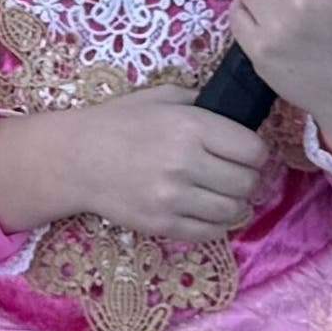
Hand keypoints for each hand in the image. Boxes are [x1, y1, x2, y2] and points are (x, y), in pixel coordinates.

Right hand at [2, 87, 267, 243]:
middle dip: (247, 179)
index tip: (246, 153)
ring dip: (234, 203)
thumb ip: (201, 103)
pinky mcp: (162, 225)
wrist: (76, 158)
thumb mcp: (161, 98)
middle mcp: (186, 163)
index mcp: (190, 126)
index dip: (255, 153)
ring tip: (222, 194)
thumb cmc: (119, 123)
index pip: (253, 150)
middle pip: (247, 183)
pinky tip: (205, 210)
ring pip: (234, 211)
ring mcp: (173, 198)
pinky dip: (216, 224)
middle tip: (235, 174)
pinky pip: (210, 233)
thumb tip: (238, 115)